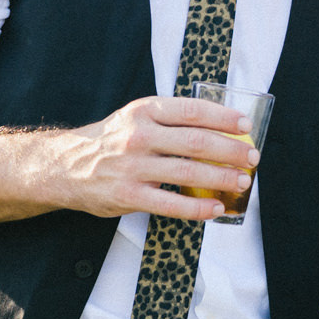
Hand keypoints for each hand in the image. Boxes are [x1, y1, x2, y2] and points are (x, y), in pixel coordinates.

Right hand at [53, 94, 259, 220]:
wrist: (66, 166)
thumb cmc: (112, 141)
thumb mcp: (136, 117)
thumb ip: (171, 120)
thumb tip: (221, 127)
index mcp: (144, 111)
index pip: (192, 110)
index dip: (223, 117)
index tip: (246, 125)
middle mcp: (138, 136)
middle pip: (195, 141)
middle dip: (230, 150)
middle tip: (252, 157)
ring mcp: (132, 167)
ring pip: (187, 171)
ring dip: (221, 177)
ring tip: (242, 181)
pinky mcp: (128, 196)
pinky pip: (171, 204)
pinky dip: (198, 208)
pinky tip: (216, 208)